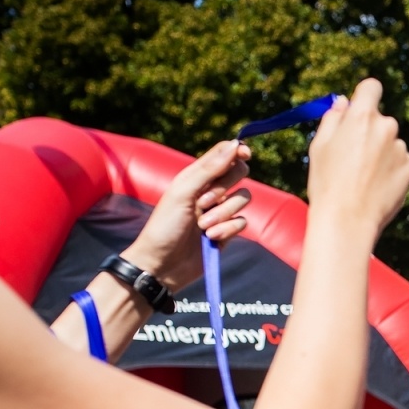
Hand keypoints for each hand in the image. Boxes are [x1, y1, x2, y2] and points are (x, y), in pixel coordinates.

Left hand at [123, 140, 253, 290]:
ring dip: (224, 213)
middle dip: (225, 187)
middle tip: (204, 201)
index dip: (236, 150)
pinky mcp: (227, 232)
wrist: (162, 264)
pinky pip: (242, 222)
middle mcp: (210, 191)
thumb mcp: (183, 192)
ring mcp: (220, 211)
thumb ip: (209, 168)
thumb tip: (234, 144)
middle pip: (239, 174)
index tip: (245, 154)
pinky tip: (210, 239)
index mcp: (196, 176)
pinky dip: (227, 230)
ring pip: (243, 199)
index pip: (224, 154)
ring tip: (203, 226)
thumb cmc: (165, 226)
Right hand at [307, 79, 408, 239]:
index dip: (365, 96)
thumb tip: (344, 103)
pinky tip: (376, 185)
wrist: (348, 220)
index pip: (371, 87)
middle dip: (369, 131)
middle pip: (380, 120)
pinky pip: (400, 161)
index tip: (360, 107)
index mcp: (362, 116)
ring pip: (390, 143)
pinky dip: (391, 169)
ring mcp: (400, 148)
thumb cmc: (327, 182)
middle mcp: (386, 127)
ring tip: (363, 177)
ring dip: (381, 152)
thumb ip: (333, 118)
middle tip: (352, 157)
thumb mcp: (320, 145)